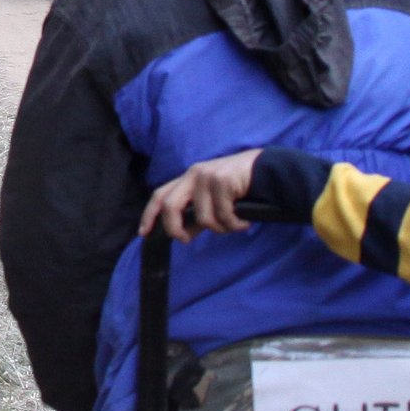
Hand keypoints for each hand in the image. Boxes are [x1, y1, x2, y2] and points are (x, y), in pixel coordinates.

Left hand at [139, 149, 261, 240]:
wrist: (266, 170)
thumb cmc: (237, 187)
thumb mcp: (212, 200)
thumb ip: (196, 214)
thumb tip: (184, 234)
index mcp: (187, 179)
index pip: (160, 195)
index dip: (149, 215)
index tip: (143, 233)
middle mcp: (193, 174)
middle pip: (170, 206)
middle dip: (174, 228)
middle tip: (187, 240)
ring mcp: (207, 176)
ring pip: (203, 218)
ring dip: (220, 228)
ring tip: (234, 224)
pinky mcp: (223, 180)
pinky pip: (223, 215)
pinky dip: (235, 224)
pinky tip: (243, 221)